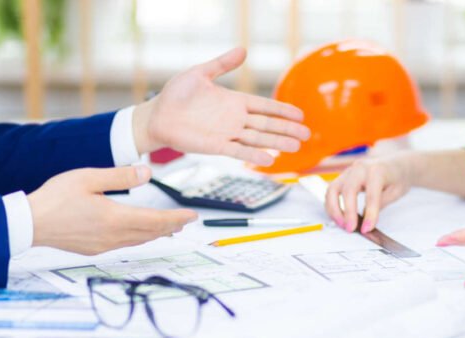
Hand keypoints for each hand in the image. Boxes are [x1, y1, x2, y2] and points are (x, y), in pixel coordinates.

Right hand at [28, 166, 196, 254]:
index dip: (177, 218)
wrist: (29, 223)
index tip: (192, 216)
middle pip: (152, 233)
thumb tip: (147, 173)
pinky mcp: (94, 249)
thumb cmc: (55, 198)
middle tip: (187, 221)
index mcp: (115, 218)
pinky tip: (141, 234)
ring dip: (158, 234)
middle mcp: (113, 236)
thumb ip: (120, 176)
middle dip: (172, 226)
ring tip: (171, 228)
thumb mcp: (89, 178)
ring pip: (140, 240)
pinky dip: (140, 238)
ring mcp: (104, 245)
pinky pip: (126, 244)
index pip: (156, 220)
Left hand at [132, 47, 310, 166]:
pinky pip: (239, 152)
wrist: (156, 116)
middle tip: (307, 135)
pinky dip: (254, 156)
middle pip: (267, 125)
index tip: (300, 115)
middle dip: (287, 129)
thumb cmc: (175, 95)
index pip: (264, 106)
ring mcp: (227, 134)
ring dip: (277, 143)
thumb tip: (243, 50)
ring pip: (258, 139)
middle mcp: (234, 119)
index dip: (282, 110)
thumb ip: (222, 64)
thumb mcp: (200, 74)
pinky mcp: (216, 146)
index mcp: (234, 101)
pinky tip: (269, 160)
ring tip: (296, 147)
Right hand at [325, 154, 413, 233]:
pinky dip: (331, 205)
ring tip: (341, 224)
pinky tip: (337, 217)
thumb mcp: (396, 192)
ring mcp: (349, 171)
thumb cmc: (397, 177)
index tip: (367, 229)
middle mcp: (360, 168)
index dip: (369, 214)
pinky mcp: (343, 176)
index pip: (371, 195)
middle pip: (348, 190)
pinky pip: (331, 190)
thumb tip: (365, 222)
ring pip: (333, 189)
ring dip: (334, 209)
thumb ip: (380, 205)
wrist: (395, 164)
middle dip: (347, 212)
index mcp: (377, 171)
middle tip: (350, 228)